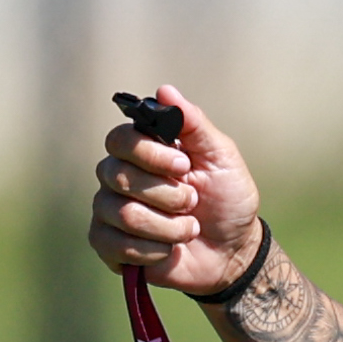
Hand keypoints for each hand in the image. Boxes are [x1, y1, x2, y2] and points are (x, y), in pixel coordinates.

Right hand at [88, 84, 263, 295]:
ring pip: (122, 214)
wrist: (233, 250)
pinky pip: (116, 245)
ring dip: (167, 226)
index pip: (120, 139)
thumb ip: (194, 124)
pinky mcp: (109, 246)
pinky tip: (169, 249)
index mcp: (145, 151)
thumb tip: (165, 90)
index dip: (148, 153)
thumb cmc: (227, 199)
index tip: (184, 164)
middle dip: (166, 194)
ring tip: (188, 228)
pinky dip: (153, 250)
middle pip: (116, 175)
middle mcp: (120, 177)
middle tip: (192, 201)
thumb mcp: (221, 156)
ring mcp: (111, 211)